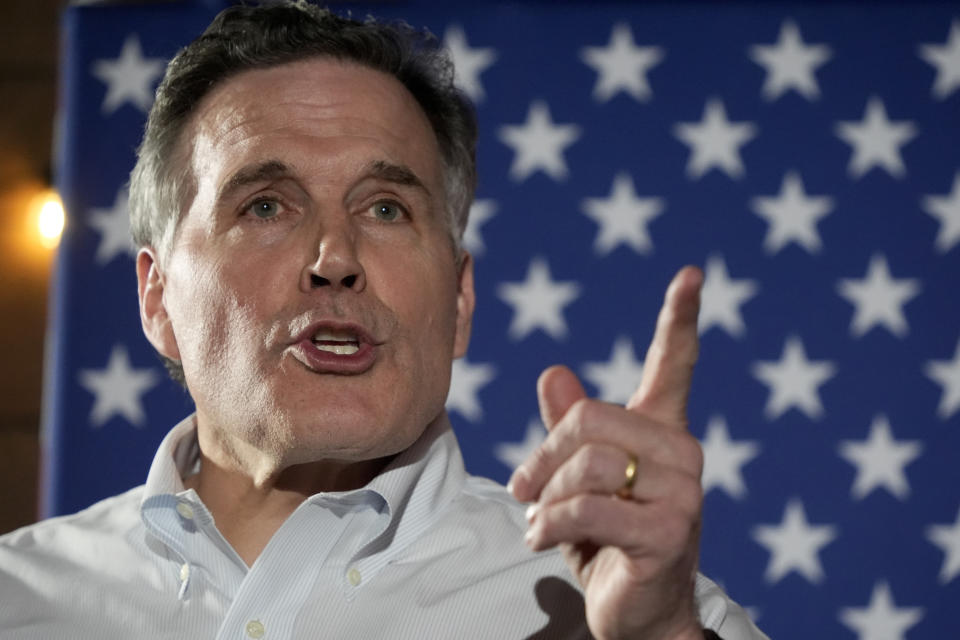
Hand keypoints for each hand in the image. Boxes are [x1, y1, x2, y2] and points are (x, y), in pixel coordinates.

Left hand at [509, 266, 705, 639]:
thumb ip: (570, 430)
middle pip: (589, 419)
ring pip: (586, 464)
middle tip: (523, 489)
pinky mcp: (667, 533)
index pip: (675, 365)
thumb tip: (553, 374)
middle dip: (543, 456)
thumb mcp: (581, 480)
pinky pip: (588, 509)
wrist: (641, 614)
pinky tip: (541, 540)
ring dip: (545, 497)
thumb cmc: (609, 539)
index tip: (692, 274)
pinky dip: (549, 525)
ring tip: (538, 521)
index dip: (680, 319)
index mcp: (663, 432)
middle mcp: (682, 454)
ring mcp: (681, 494)